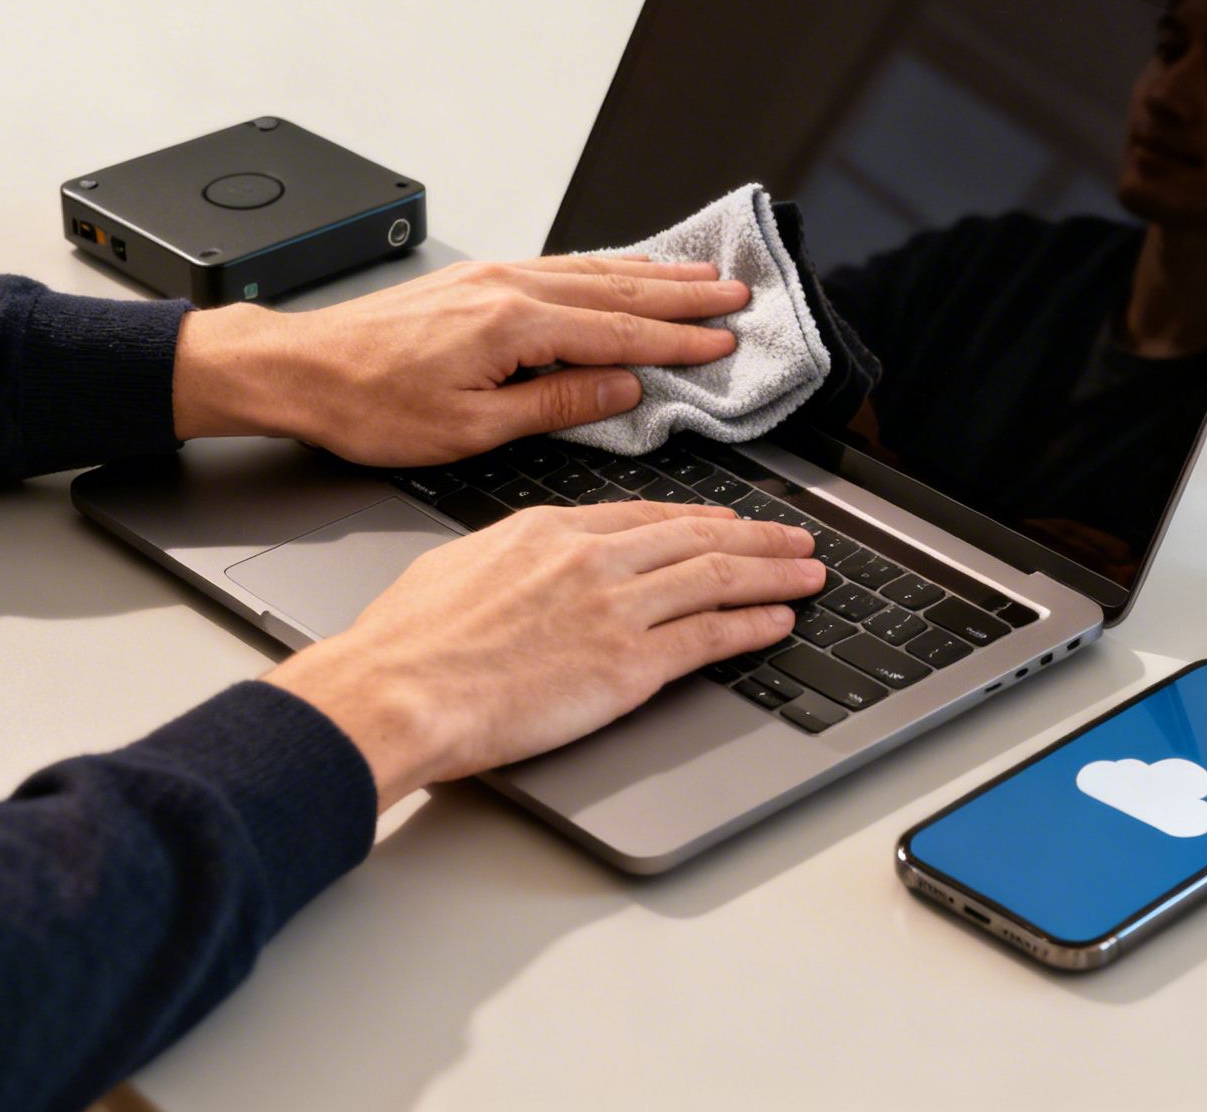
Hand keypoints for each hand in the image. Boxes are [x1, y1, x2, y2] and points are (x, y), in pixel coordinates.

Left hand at [172, 255, 748, 464]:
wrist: (298, 370)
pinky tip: (621, 271)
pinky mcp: (474, 281)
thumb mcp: (471, 429)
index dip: (679, 338)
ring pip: (591, 269)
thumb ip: (556, 405)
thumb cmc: (368, 406)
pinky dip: (604, 267)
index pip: (619, 331)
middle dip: (683, 293)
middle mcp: (507, 288)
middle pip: (617, 287)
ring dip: (651, 273)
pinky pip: (560, 266)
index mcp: (513, 325)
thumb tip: (620, 391)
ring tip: (700, 275)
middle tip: (736, 294)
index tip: (724, 339)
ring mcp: (490, 277)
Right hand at [262, 501, 821, 810]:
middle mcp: (591, 559)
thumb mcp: (455, 567)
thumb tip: (515, 566)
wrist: (397, 690)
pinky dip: (753, 625)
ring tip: (808, 572)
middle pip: (696, 538)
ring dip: (773, 574)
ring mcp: (615, 609)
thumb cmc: (406, 644)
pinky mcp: (628, 664)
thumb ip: (504, 560)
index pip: (644, 516)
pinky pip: (709, 636)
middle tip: (794, 538)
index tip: (724, 521)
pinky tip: (778, 620)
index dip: (697, 518)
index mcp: (548, 532)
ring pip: (718, 578)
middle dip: (756, 537)